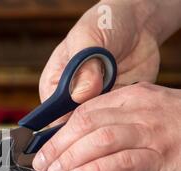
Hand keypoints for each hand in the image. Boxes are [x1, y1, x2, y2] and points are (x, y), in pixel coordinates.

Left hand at [32, 83, 180, 170]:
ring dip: (72, 157)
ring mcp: (152, 133)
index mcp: (130, 97)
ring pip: (101, 140)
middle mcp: (139, 110)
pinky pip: (124, 162)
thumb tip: (69, 139)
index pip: (83, 111)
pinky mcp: (163, 156)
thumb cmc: (174, 125)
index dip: (57, 131)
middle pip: (86, 124)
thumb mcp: (142, 113)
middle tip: (42, 164)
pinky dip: (98, 170)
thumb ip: (111, 119)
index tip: (39, 148)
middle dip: (58, 145)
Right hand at [39, 0, 160, 124]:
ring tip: (117, 103)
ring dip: (106, 120)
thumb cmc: (104, 24)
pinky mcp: (116, 106)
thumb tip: (80, 95)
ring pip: (96, 127)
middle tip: (101, 115)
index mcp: (53, 85)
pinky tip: (129, 104)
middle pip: (72, 127)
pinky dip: (124, 117)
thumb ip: (83, 66)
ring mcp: (95, 104)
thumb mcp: (88, 37)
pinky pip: (118, 120)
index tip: (76, 128)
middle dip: (86, 127)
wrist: (139, 24)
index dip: (61, 127)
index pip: (51, 116)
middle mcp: (71, 99)